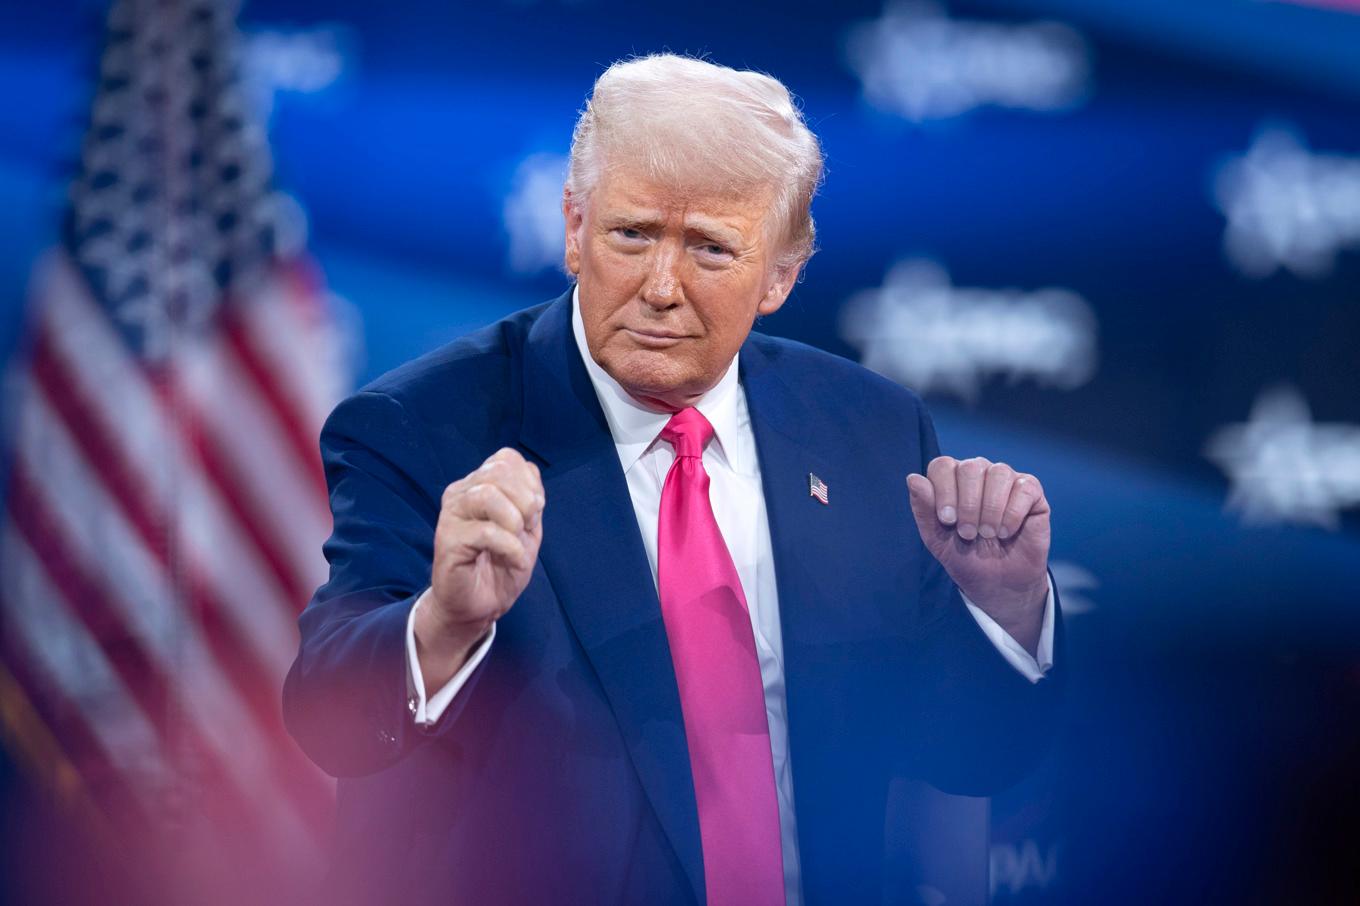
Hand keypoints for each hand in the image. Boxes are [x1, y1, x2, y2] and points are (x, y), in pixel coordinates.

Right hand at [417, 448, 544, 687]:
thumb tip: (531, 472)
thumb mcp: (527, 528)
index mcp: (479, 485)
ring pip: (486, 495)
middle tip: (527, 527)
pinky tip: (512, 560)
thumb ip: (530, 498)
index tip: (533, 512)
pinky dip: (509, 546)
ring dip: (514, 520)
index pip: (506, 458)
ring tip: (518, 541)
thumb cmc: (501, 565)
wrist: (481, 605)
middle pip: (498, 472)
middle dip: (525, 500)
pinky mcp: (448, 540)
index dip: (529, 482)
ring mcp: (451, 515)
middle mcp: (460, 493)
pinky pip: (486, 531)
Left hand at [906, 456, 1049, 651]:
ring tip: (987, 534)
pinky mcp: (1031, 492)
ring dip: (990, 508)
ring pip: (998, 472)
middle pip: (970, 467)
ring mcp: (1006, 479)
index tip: (947, 521)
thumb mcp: (936, 538)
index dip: (943, 491)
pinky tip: (1006, 532)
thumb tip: (912, 478)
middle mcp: (980, 473)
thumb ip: (923, 509)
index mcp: (952, 480)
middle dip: (967, 504)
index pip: (943, 465)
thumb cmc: (965, 557)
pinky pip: (1024, 488)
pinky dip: (1012, 513)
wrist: (996, 583)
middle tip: (967, 534)